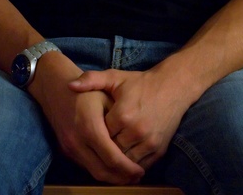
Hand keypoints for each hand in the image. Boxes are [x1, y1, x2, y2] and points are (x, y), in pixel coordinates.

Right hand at [29, 53, 144, 184]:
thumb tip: (135, 140)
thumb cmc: (85, 89)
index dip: (127, 168)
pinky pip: (85, 166)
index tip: (141, 172)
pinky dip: (99, 170)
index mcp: (90, 127)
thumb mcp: (105, 96)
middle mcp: (77, 141)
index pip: (111, 157)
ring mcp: (69, 147)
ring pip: (92, 172)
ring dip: (110, 177)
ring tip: (127, 176)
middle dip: (121, 178)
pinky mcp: (65, 150)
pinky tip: (111, 168)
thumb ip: (118, 119)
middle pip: (102, 171)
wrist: (55, 86)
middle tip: (137, 178)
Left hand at [68, 67, 187, 169]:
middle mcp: (136, 130)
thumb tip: (70, 86)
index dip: (96, 134)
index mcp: (122, 114)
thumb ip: (91, 80)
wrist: (172, 86)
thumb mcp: (115, 78)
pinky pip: (142, 166)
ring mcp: (149, 141)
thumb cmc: (141, 82)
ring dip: (119, 159)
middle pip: (112, 151)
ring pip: (126, 161)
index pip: (101, 136)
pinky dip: (133, 165)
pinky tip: (126, 158)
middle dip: (106, 149)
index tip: (94, 131)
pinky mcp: (159, 149)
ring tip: (111, 153)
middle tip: (100, 146)